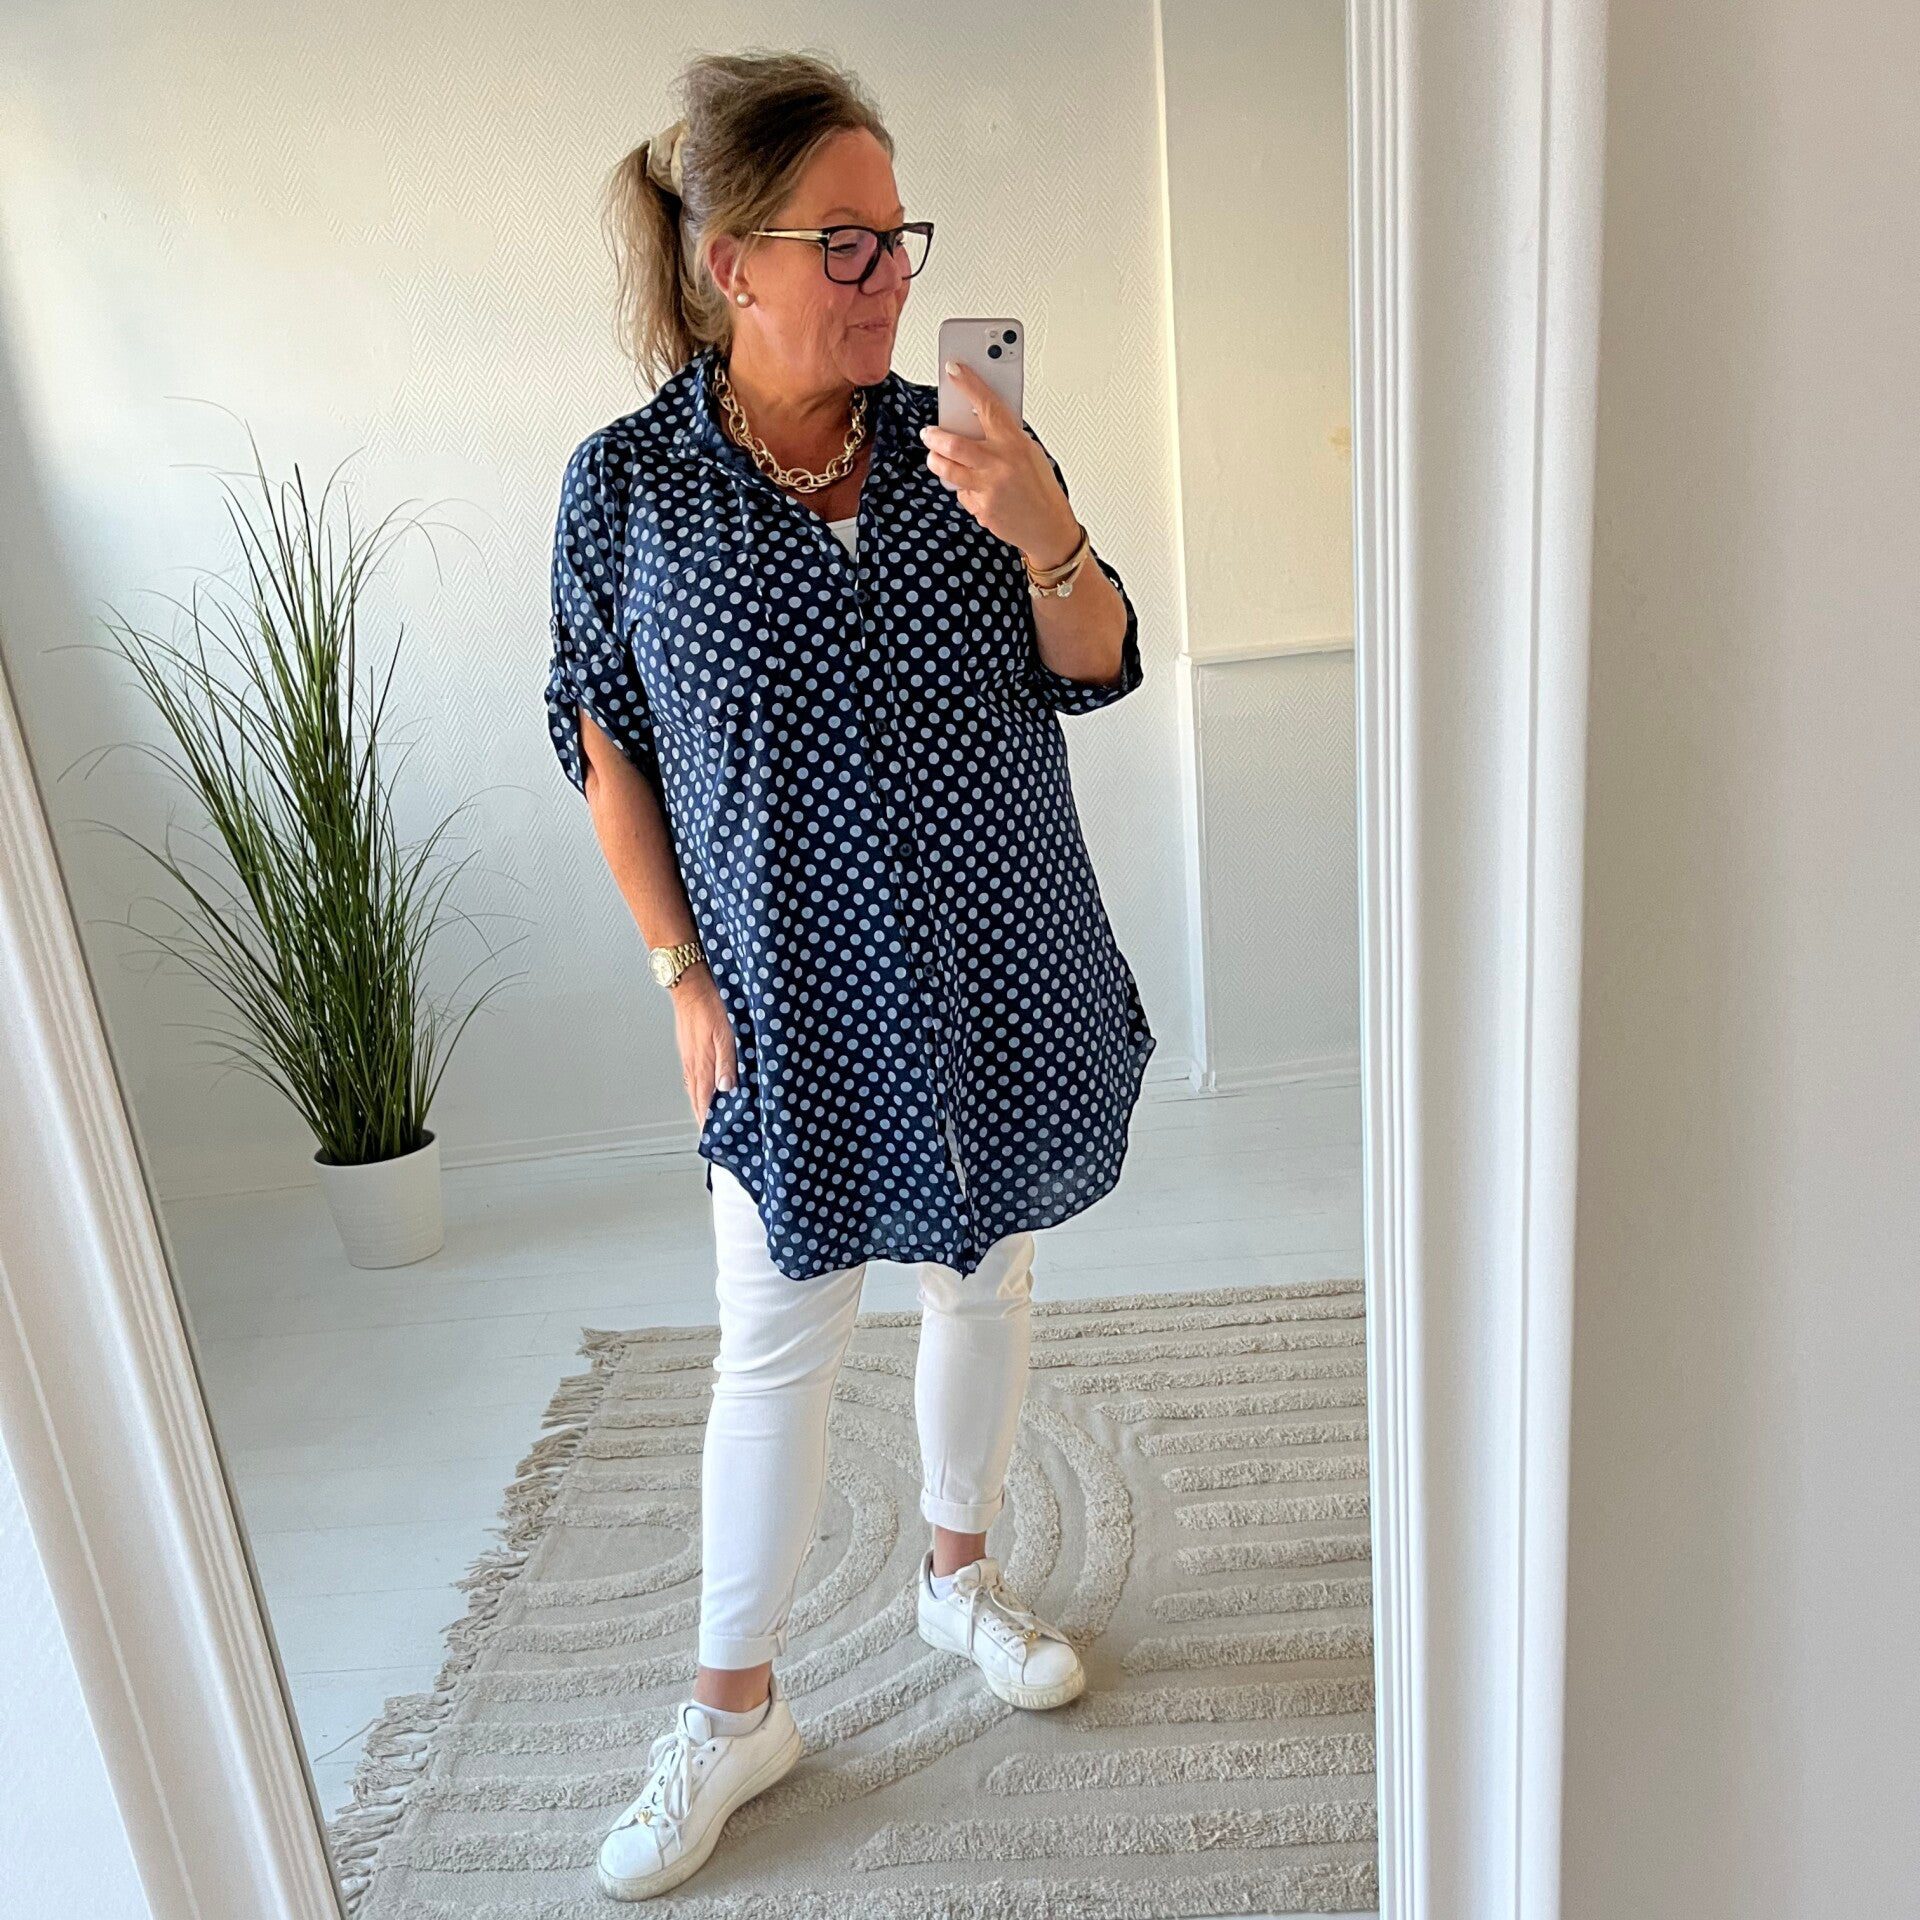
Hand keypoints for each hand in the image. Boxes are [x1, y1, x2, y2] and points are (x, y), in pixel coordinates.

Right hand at [672, 966, 737, 1128]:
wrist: (690, 984)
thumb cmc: (710, 1005)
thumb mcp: (727, 1034)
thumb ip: (728, 1063)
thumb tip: (727, 1089)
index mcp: (702, 1066)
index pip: (705, 1105)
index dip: (709, 1124)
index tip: (713, 1141)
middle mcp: (693, 1066)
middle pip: (698, 1101)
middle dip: (706, 1119)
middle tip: (713, 1135)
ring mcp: (689, 1058)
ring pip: (696, 1089)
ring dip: (703, 1105)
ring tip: (710, 1119)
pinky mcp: (690, 1049)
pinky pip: (694, 1076)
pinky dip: (700, 1088)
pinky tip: (706, 1088)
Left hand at [919, 361, 1081, 565]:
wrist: (1048, 527)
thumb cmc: (1040, 487)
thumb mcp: (1029, 452)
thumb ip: (1004, 436)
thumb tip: (977, 418)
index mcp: (1014, 444)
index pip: (987, 406)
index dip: (968, 385)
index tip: (953, 370)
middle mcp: (999, 465)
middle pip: (954, 444)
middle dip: (935, 435)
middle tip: (928, 432)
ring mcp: (988, 489)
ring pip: (948, 470)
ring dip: (937, 460)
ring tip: (936, 456)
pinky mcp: (981, 509)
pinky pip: (962, 493)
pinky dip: (964, 488)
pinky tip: (976, 488)